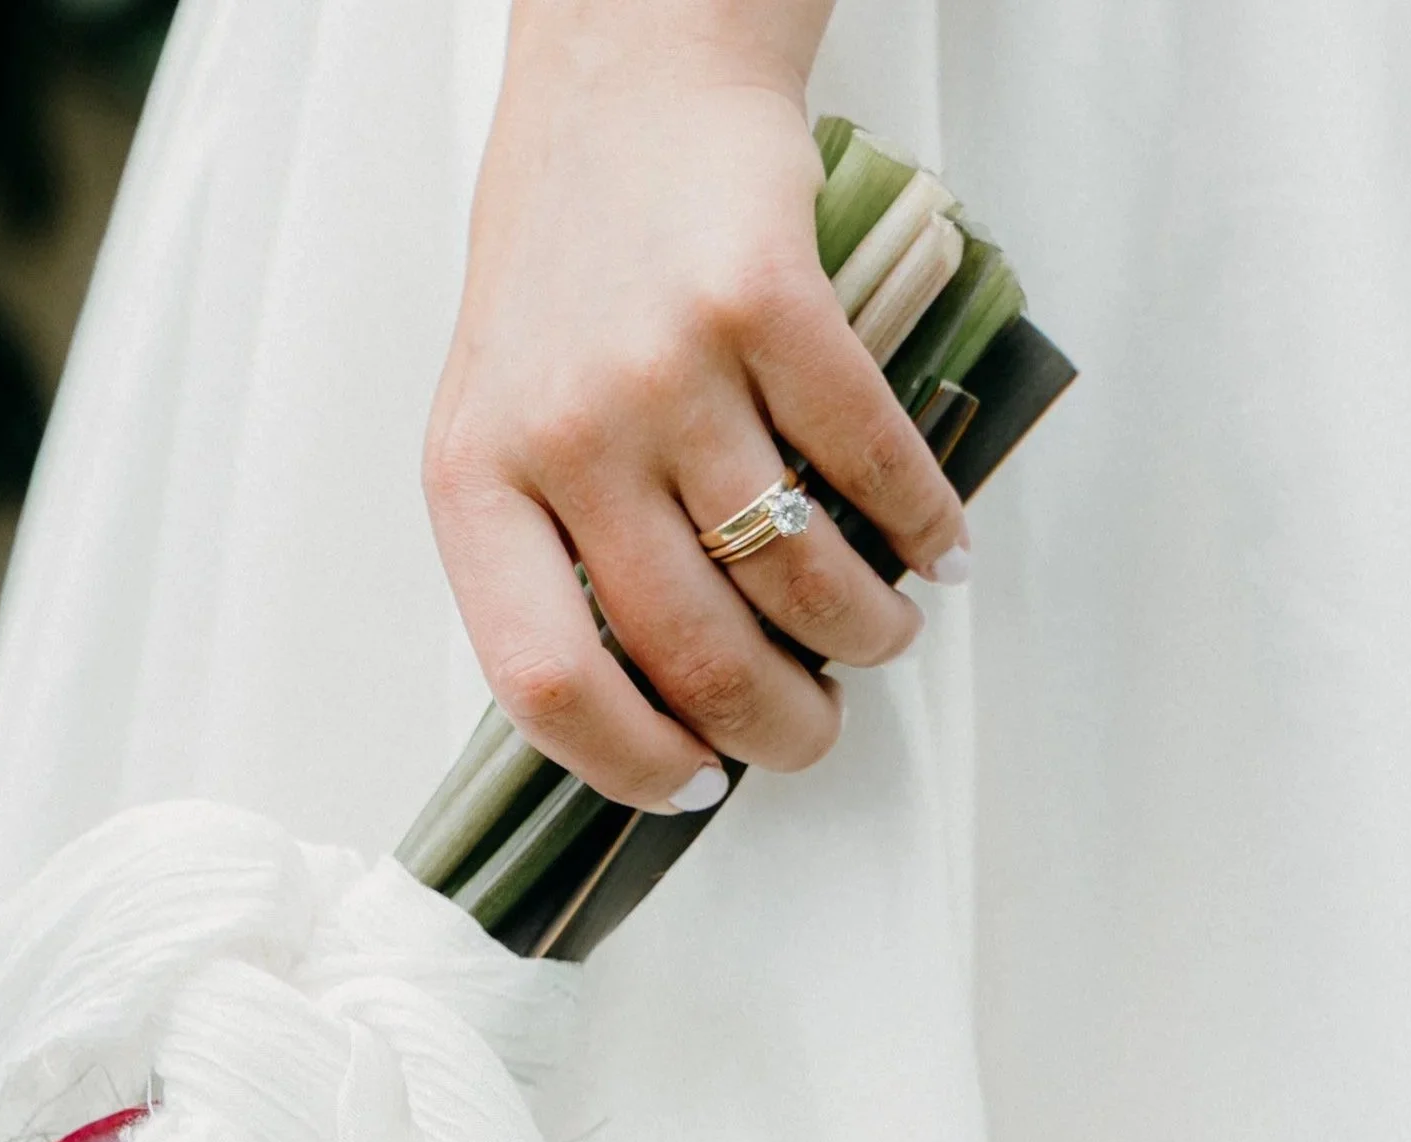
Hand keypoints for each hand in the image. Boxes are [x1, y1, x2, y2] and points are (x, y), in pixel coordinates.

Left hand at [424, 2, 968, 813]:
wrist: (623, 86)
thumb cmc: (561, 278)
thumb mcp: (498, 424)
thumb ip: (547, 556)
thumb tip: (646, 715)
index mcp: (472, 483)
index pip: (544, 682)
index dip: (629, 763)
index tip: (692, 788)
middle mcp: (561, 432)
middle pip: (689, 649)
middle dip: (776, 729)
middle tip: (812, 738)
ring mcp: (664, 366)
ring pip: (791, 570)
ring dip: (862, 638)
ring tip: (878, 641)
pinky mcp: (767, 300)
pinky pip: (869, 460)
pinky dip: (924, 527)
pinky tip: (939, 551)